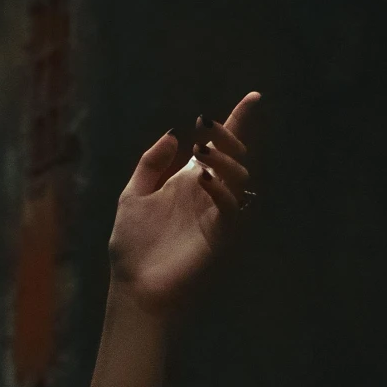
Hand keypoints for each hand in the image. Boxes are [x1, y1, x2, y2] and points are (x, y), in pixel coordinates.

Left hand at [107, 93, 259, 316]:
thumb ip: (150, 165)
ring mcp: (217, 216)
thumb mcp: (133, 196)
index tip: (253, 98)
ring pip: (240, 178)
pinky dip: (221, 189)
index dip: (236, 123)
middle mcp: (209, 196)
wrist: (135, 288)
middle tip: (207, 124)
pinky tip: (202, 179)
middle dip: (228, 136)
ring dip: (224, 159)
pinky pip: (233, 207)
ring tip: (201, 151)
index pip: (220, 149)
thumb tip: (172, 135)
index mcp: (191, 184)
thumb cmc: (133, 248)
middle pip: (236, 158)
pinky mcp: (221, 237)